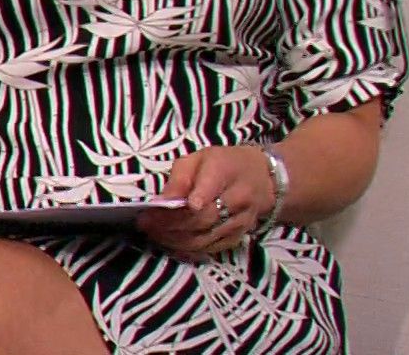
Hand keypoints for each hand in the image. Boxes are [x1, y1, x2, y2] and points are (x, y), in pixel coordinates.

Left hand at [137, 145, 275, 259]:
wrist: (263, 179)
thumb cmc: (223, 164)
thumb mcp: (199, 159)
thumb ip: (180, 178)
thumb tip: (161, 201)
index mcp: (224, 172)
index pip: (207, 190)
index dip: (185, 204)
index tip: (159, 209)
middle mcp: (236, 199)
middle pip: (201, 219)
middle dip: (169, 225)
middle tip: (145, 224)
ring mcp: (240, 222)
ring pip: (204, 238)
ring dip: (174, 240)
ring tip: (153, 234)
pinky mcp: (238, 237)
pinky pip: (211, 249)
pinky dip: (188, 249)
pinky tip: (171, 244)